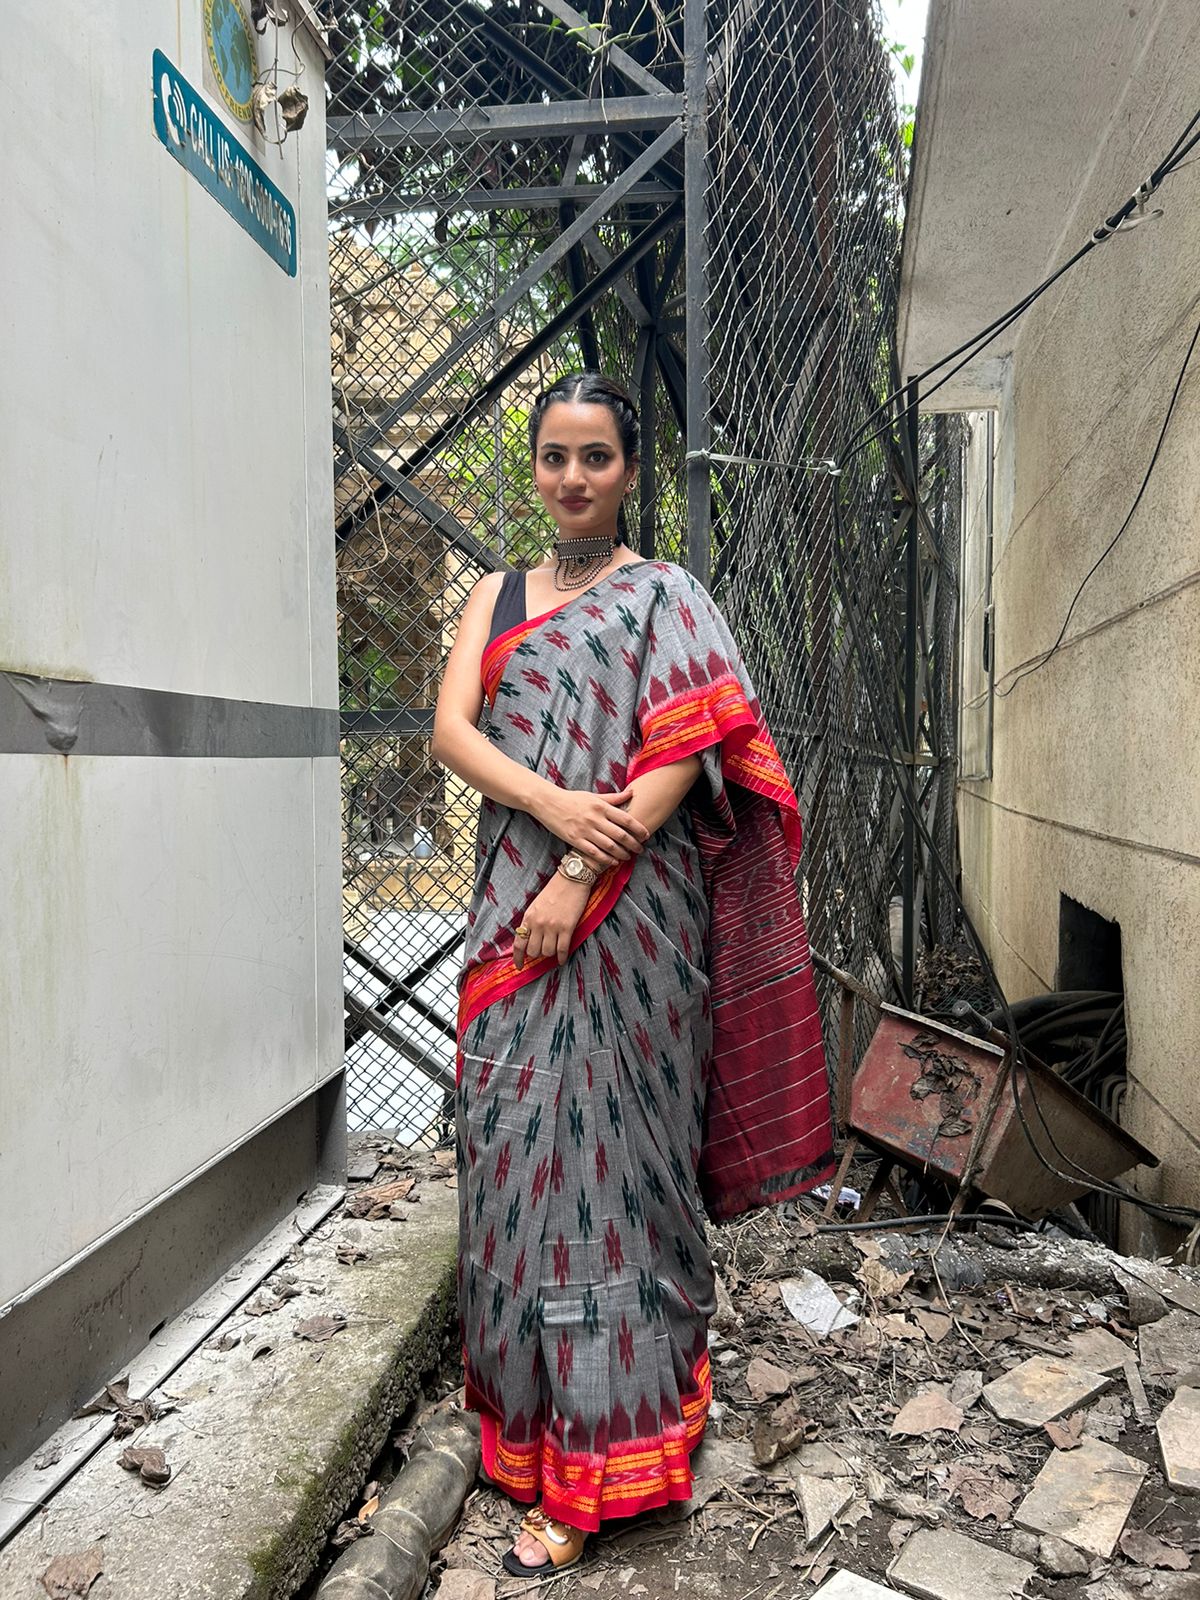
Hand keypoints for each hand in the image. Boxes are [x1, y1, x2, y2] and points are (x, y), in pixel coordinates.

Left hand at [513, 875, 592, 969]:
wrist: (571, 879)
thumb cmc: (554, 891)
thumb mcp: (535, 906)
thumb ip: (531, 922)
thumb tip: (529, 940)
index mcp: (528, 917)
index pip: (519, 943)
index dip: (518, 958)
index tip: (519, 966)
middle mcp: (538, 923)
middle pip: (533, 951)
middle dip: (537, 954)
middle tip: (543, 951)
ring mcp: (552, 926)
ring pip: (547, 952)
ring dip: (550, 955)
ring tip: (554, 950)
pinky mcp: (567, 928)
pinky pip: (562, 949)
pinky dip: (561, 957)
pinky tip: (562, 959)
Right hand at [533, 783, 649, 867]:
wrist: (548, 802)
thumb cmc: (572, 798)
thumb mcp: (593, 795)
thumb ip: (613, 797)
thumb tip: (632, 792)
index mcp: (601, 806)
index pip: (626, 819)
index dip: (638, 829)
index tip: (646, 835)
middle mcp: (595, 818)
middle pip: (620, 835)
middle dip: (633, 844)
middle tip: (640, 849)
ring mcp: (585, 830)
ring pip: (609, 846)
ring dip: (622, 853)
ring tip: (628, 856)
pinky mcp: (575, 840)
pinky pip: (594, 852)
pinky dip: (605, 859)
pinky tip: (613, 862)